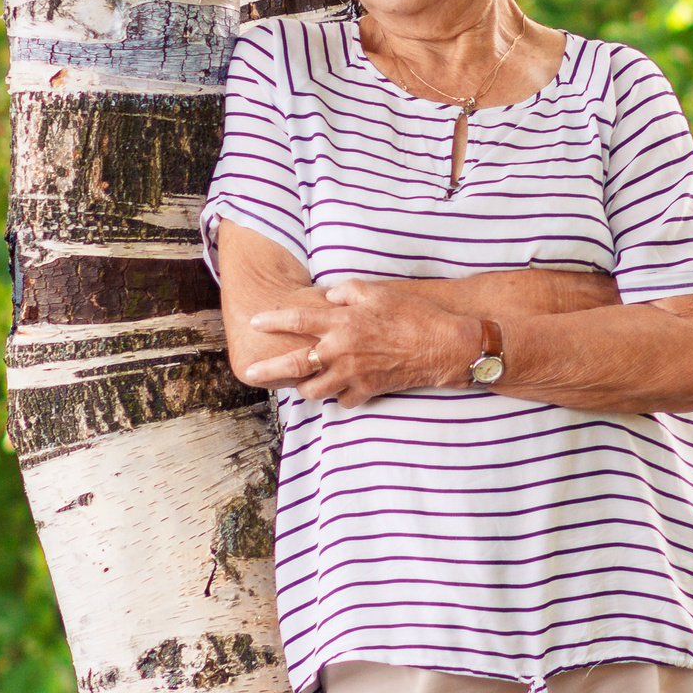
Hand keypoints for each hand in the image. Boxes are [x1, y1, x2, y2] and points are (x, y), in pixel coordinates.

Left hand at [239, 280, 480, 407]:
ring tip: (300, 383)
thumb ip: (348, 291)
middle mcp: (342, 350)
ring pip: (314, 390)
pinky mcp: (367, 391)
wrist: (442, 346)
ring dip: (304, 387)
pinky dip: (338, 397)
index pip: (297, 320)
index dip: (273, 320)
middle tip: (250, 374)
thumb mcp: (379, 291)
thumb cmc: (412, 314)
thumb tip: (330, 298)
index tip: (255, 323)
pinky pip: (342, 400)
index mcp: (342, 322)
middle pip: (293, 364)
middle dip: (267, 370)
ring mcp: (353, 374)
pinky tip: (339, 389)